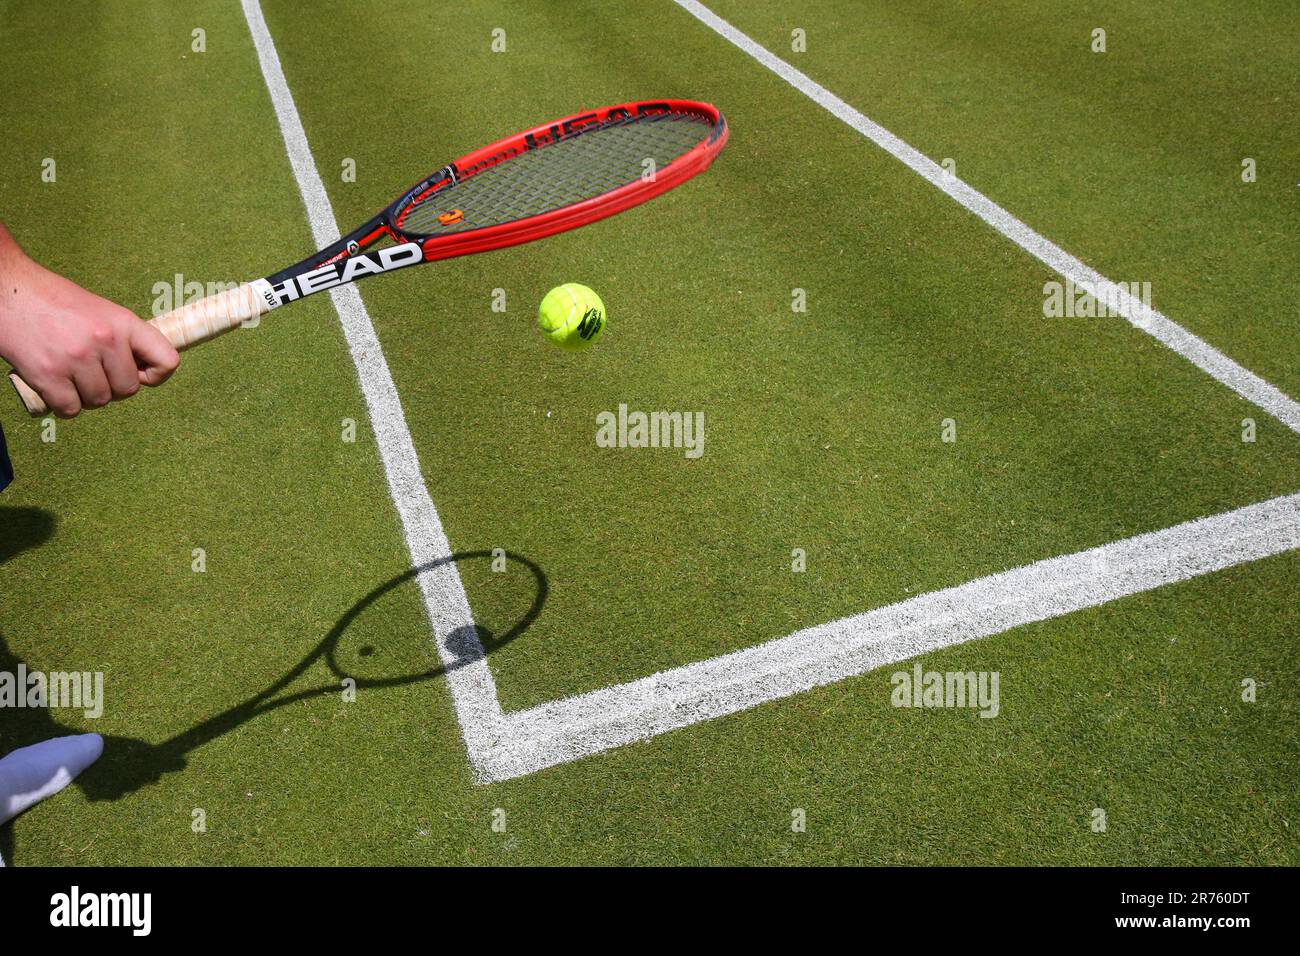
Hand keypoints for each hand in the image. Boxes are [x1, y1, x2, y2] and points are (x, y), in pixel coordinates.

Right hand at [0, 237, 179, 417]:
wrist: (7, 290)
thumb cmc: (54, 301)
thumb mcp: (99, 310)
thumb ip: (121, 338)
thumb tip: (143, 371)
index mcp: (123, 322)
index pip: (167, 361)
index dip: (156, 375)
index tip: (140, 373)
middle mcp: (104, 340)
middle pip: (128, 389)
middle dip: (112, 387)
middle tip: (92, 372)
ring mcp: (76, 359)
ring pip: (99, 401)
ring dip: (86, 396)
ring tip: (71, 375)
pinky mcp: (48, 375)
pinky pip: (70, 410)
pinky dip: (64, 405)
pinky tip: (56, 388)